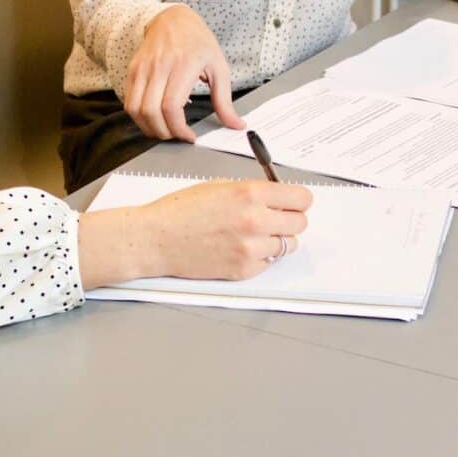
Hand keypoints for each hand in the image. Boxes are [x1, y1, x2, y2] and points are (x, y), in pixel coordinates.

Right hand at [77, 180, 312, 288]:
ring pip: (288, 245)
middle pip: (300, 223)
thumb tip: (279, 197)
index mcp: (250, 194)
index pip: (301, 198)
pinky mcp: (244, 270)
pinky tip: (240, 248)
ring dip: (277, 239)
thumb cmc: (181, 210)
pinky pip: (269, 263)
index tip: (293, 202)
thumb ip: (253, 191)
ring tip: (254, 235)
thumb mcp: (220, 186)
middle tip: (274, 219)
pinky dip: (261, 257)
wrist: (156, 239)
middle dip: (289, 219)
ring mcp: (251, 248)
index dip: (298, 200)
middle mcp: (255, 221)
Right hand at [124, 5, 245, 141]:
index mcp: (183, 65)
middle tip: (177, 136)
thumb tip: (236, 125)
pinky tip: (154, 118)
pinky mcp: (133, 70)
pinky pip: (129, 101)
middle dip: (164, 132)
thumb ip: (225, 100)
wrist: (173, 19)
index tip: (189, 136)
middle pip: (151, 112)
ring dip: (148, 127)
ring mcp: (142, 68)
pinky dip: (139, 117)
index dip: (178, 129)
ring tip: (165, 130)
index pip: (171, 106)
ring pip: (135, 109)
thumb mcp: (219, 68)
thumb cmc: (198, 42)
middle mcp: (159, 66)